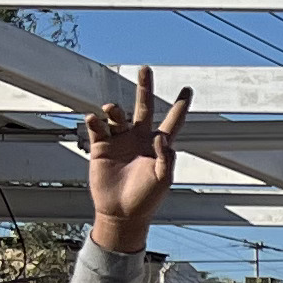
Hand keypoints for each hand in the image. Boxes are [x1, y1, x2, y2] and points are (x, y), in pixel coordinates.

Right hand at [78, 66, 189, 253]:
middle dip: (144, 88)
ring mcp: (119, 141)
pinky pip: (97, 128)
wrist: (121, 212)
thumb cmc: (146, 198)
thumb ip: (166, 158)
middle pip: (143, 106)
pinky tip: (94, 120)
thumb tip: (162, 137)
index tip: (188, 88)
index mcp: (158, 145)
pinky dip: (94, 121)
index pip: (172, 121)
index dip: (180, 106)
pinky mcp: (100, 147)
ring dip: (114, 109)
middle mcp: (139, 138)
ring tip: (110, 110)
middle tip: (145, 69)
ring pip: (117, 115)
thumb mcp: (163, 179)